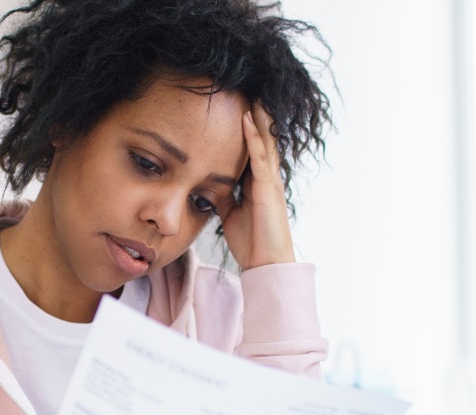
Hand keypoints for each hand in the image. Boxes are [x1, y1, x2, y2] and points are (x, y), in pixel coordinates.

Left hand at [218, 102, 295, 269]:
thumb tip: (206, 185)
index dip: (246, 128)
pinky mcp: (268, 188)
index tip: (236, 106)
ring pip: (264, 141)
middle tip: (248, 90)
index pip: (252, 148)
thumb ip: (223, 196)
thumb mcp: (229, 212)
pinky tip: (247, 119)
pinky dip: (253, 137)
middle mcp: (266, 177)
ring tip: (251, 94)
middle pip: (262, 139)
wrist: (265, 263)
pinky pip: (260, 157)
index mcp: (257, 182)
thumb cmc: (251, 240)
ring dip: (258, 117)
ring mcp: (269, 181)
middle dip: (256, 116)